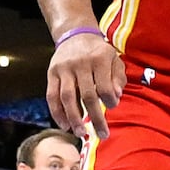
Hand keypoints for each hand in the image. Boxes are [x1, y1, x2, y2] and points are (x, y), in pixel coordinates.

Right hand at [50, 28, 128, 144]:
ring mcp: (64, 69)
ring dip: (74, 118)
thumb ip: (118, 77)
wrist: (75, 35)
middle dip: (95, 118)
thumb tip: (116, 96)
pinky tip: (64, 125)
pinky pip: (52, 96)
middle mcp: (80, 63)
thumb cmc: (99, 52)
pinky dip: (57, 112)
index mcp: (99, 58)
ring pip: (67, 97)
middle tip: (102, 134)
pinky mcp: (51, 73)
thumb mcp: (114, 59)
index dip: (110, 100)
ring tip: (80, 133)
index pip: (105, 86)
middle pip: (87, 95)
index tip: (112, 107)